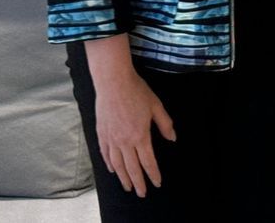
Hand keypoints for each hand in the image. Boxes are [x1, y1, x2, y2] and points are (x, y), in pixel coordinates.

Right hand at [86, 34, 175, 196]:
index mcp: (140, 135)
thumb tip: (172, 138)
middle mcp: (124, 141)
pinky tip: (112, 170)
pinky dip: (109, 164)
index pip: (148, 161)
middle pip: (132, 168)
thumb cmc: (136, 91)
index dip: (153, 174)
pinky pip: (105, 153)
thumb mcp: (156, 106)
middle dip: (138, 182)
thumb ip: (165, 124)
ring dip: (123, 177)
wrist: (113, 81)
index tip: (157, 183)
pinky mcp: (101, 133)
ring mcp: (111, 138)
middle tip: (142, 193)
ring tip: (127, 187)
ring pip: (117, 164)